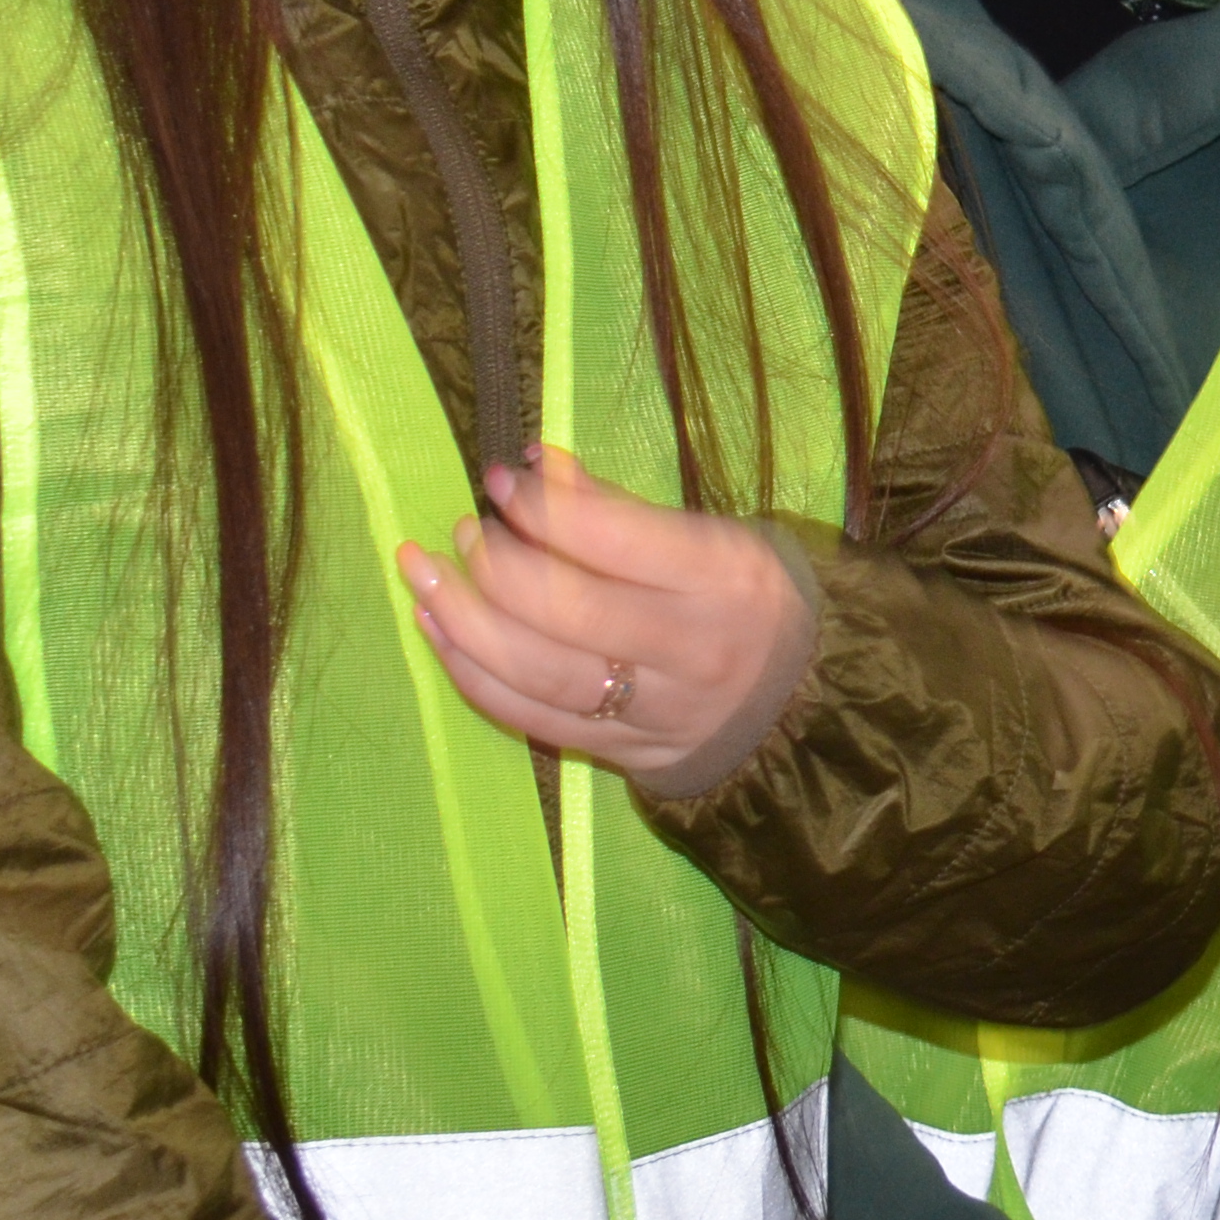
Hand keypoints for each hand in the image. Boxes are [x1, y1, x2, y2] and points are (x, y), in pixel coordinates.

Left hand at [396, 444, 819, 797]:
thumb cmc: (741, 596)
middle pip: (565, 610)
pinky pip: (522, 715)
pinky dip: (466, 670)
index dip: (541, 507)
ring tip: (426, 572)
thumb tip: (531, 467)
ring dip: (463, 617)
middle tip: (468, 528)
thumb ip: (621, 509)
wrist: (792, 704)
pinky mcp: (612, 752)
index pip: (613, 540)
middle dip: (494, 563)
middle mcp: (688, 649)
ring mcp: (648, 710)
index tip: (501, 479)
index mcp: (722, 579)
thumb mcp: (712, 537)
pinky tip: (435, 626)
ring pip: (534, 670)